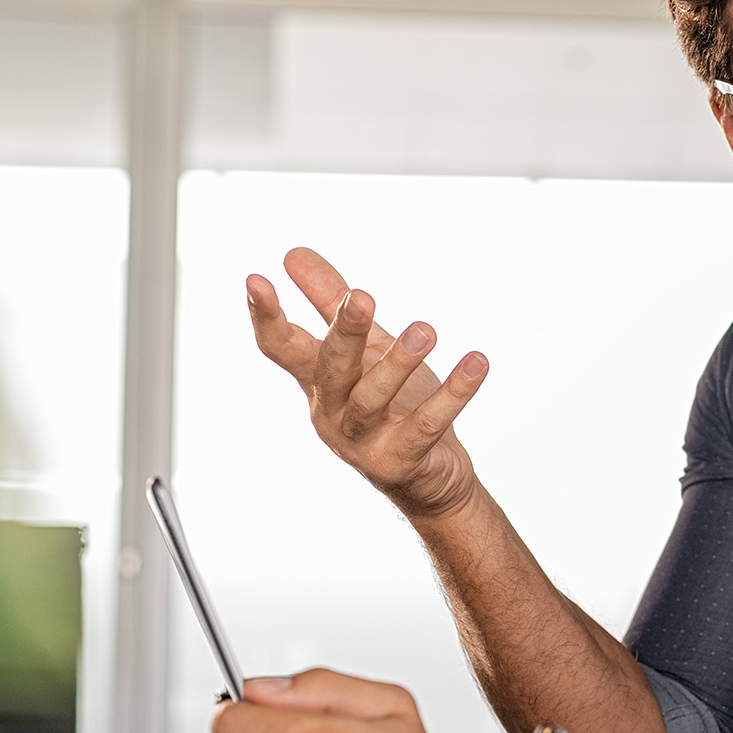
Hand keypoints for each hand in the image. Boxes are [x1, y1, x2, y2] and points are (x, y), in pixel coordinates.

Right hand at [248, 247, 488, 519]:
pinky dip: (453, 394)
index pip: (282, 348)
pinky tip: (476, 363)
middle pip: (329, 369)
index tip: (255, 278)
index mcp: (318, 382)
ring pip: (371, 400)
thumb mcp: (365, 348)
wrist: (430, 478)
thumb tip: (293, 254)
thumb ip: (330, 301)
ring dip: (398, 363)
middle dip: (344, 333)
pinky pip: (426, 425)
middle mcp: (332, 412)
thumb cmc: (393, 405)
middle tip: (361, 297)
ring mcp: (363, 441)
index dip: (266, 317)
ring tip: (426, 330)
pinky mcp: (399, 460)